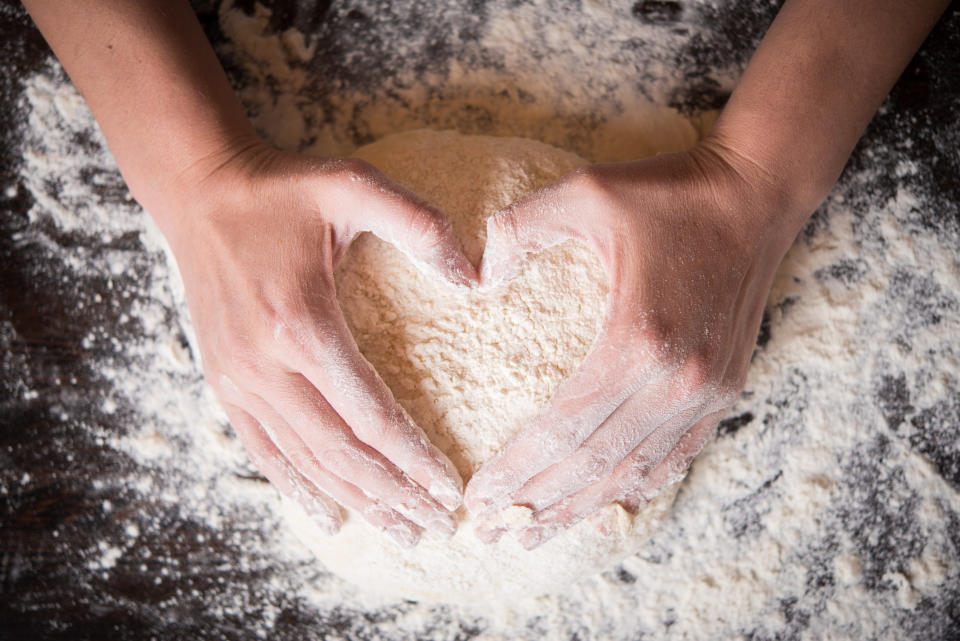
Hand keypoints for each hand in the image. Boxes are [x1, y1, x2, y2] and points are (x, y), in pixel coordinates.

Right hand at [163, 143, 475, 546]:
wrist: (201, 190)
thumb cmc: (283, 189)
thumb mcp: (354, 185)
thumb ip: (419, 225)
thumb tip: (478, 277)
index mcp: (303, 325)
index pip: (371, 415)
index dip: (414, 459)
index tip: (450, 491)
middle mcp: (265, 365)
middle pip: (341, 453)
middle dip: (394, 495)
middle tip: (438, 529)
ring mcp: (238, 379)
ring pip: (305, 461)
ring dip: (356, 502)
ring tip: (400, 533)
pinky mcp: (223, 380)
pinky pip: (263, 450)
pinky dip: (297, 488)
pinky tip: (328, 517)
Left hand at [464, 140, 801, 548]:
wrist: (755, 194)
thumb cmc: (669, 192)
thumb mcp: (584, 191)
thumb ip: (518, 228)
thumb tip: (475, 280)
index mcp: (637, 338)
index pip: (564, 428)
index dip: (516, 469)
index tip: (477, 496)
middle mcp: (677, 380)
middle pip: (594, 464)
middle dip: (536, 503)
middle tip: (490, 534)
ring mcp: (707, 392)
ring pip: (633, 472)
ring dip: (579, 508)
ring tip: (532, 535)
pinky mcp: (723, 391)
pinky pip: (673, 457)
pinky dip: (633, 488)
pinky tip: (600, 508)